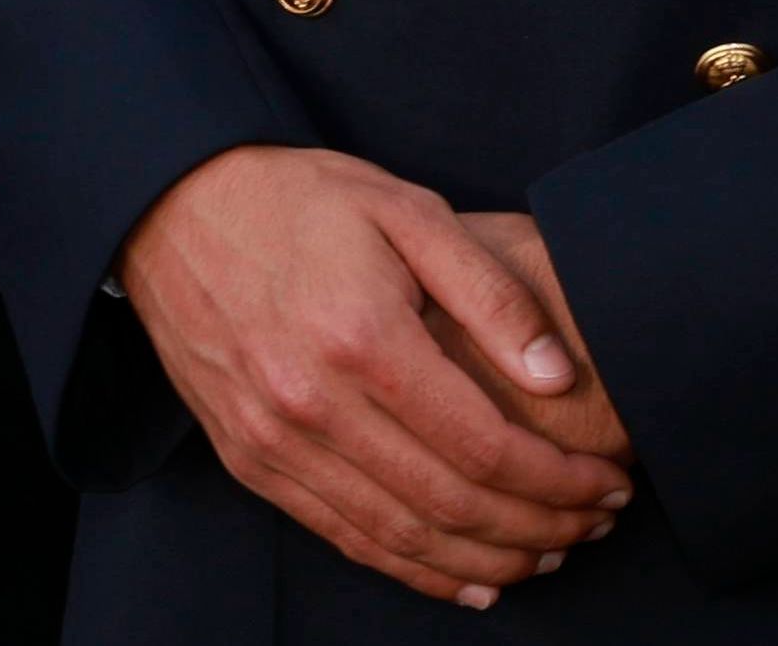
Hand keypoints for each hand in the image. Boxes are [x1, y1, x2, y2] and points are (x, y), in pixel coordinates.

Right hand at [120, 145, 628, 607]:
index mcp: (362, 337)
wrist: (168, 206)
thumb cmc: (297, 199)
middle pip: (452, 505)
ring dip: (487, 561)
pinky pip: (343, 536)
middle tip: (594, 527)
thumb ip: (489, 291)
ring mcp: (273, 438)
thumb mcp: (406, 209)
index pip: (486, 446)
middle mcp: (312, 402)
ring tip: (547, 555)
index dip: (560, 481)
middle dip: (540, 530)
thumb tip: (557, 375)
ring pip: (401, 536)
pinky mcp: (247, 457)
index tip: (608, 484)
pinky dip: (414, 570)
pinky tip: (469, 579)